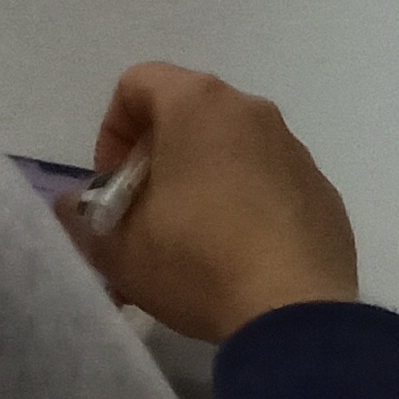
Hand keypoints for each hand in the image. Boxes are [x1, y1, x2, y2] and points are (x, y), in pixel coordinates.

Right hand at [60, 63, 360, 342]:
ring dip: (203, 186)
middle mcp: (250, 111)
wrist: (295, 314)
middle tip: (145, 222)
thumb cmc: (197, 262)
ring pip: (231, 152)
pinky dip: (248, 208)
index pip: (136, 84)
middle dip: (157, 165)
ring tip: (191, 252)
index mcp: (197, 104)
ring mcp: (294, 150)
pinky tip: (240, 263)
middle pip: (186, 117)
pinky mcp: (322, 192)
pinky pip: (271, 185)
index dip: (112, 133)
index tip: (115, 188)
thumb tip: (76, 207)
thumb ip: (83, 219)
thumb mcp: (117, 249)